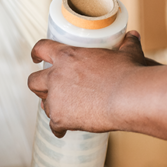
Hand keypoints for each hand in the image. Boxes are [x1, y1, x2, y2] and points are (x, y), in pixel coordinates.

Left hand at [27, 30, 159, 137]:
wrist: (129, 97)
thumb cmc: (129, 74)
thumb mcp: (128, 54)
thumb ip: (127, 44)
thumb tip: (133, 35)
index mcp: (67, 56)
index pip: (41, 48)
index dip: (36, 53)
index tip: (36, 57)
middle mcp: (56, 76)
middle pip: (33, 81)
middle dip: (38, 86)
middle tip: (48, 90)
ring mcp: (56, 98)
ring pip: (45, 105)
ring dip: (52, 107)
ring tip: (64, 111)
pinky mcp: (60, 118)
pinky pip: (54, 126)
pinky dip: (59, 128)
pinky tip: (64, 130)